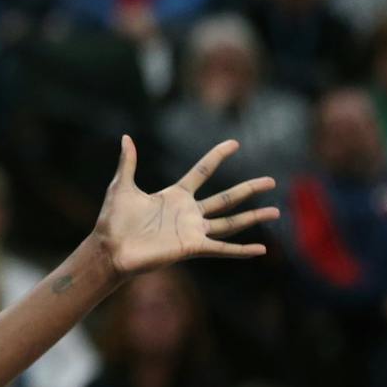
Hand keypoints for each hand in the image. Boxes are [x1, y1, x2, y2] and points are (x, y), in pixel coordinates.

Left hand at [92, 138, 277, 279]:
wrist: (110, 248)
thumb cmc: (114, 220)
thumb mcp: (121, 186)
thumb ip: (128, 162)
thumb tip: (126, 137)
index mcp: (174, 195)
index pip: (202, 172)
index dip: (217, 156)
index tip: (234, 143)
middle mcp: (188, 212)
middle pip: (226, 198)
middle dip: (248, 189)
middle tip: (272, 181)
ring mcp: (192, 230)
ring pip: (230, 222)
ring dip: (253, 218)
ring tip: (276, 212)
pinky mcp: (192, 247)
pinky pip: (221, 248)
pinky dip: (241, 250)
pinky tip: (261, 249)